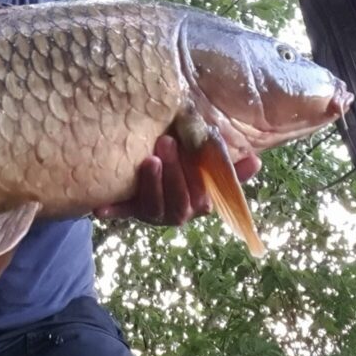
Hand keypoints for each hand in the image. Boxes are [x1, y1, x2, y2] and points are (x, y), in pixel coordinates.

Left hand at [93, 135, 260, 226]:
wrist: (150, 165)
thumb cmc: (186, 164)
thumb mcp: (207, 163)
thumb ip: (229, 164)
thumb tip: (256, 159)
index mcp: (198, 203)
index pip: (202, 199)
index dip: (199, 181)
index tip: (199, 155)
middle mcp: (176, 212)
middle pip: (178, 202)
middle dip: (175, 175)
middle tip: (168, 143)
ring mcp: (150, 211)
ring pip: (152, 207)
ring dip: (152, 184)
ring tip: (149, 160)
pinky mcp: (126, 208)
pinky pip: (119, 210)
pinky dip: (111, 209)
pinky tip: (99, 208)